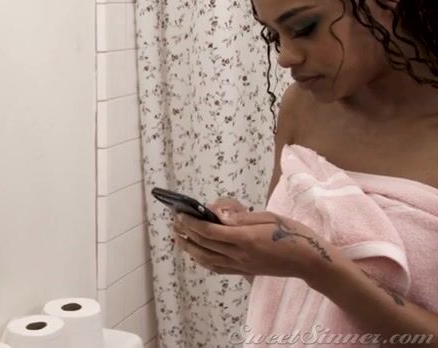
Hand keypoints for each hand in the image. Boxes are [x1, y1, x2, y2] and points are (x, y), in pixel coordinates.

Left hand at [174, 207, 338, 283]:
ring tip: (178, 238)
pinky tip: (196, 253)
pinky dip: (203, 260)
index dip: (191, 223)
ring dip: (189, 248)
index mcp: (246, 238)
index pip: (209, 231)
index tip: (180, 213)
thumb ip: (240, 216)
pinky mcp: (245, 271)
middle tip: (174, 222)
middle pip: (204, 245)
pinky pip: (217, 268)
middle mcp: (240, 255)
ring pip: (207, 259)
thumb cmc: (292, 233)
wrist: (310, 261)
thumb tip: (215, 213)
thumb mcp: (268, 217)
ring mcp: (242, 266)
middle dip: (186, 233)